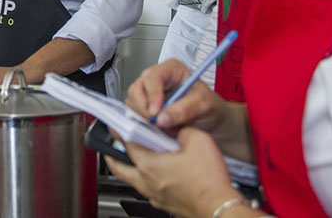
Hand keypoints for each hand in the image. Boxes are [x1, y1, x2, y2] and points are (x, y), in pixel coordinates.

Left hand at [106, 128, 243, 217]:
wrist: (220, 209)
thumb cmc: (209, 182)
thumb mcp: (198, 140)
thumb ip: (181, 128)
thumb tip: (175, 127)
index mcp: (149, 164)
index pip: (126, 143)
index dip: (121, 129)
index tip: (116, 122)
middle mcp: (146, 182)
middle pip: (118, 167)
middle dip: (112, 154)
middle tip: (112, 144)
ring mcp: (154, 195)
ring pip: (131, 180)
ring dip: (128, 167)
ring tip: (134, 157)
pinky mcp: (164, 204)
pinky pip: (147, 189)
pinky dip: (146, 179)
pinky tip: (159, 173)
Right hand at [127, 59, 227, 132]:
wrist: (210, 121)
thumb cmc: (209, 106)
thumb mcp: (204, 105)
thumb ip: (184, 110)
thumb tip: (162, 118)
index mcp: (171, 69)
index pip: (152, 76)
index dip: (151, 94)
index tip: (155, 112)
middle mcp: (156, 80)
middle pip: (137, 90)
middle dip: (144, 110)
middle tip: (157, 124)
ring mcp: (148, 94)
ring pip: (132, 104)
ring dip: (144, 120)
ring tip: (164, 128)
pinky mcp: (144, 109)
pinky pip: (134, 116)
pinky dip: (143, 126)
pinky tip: (158, 131)